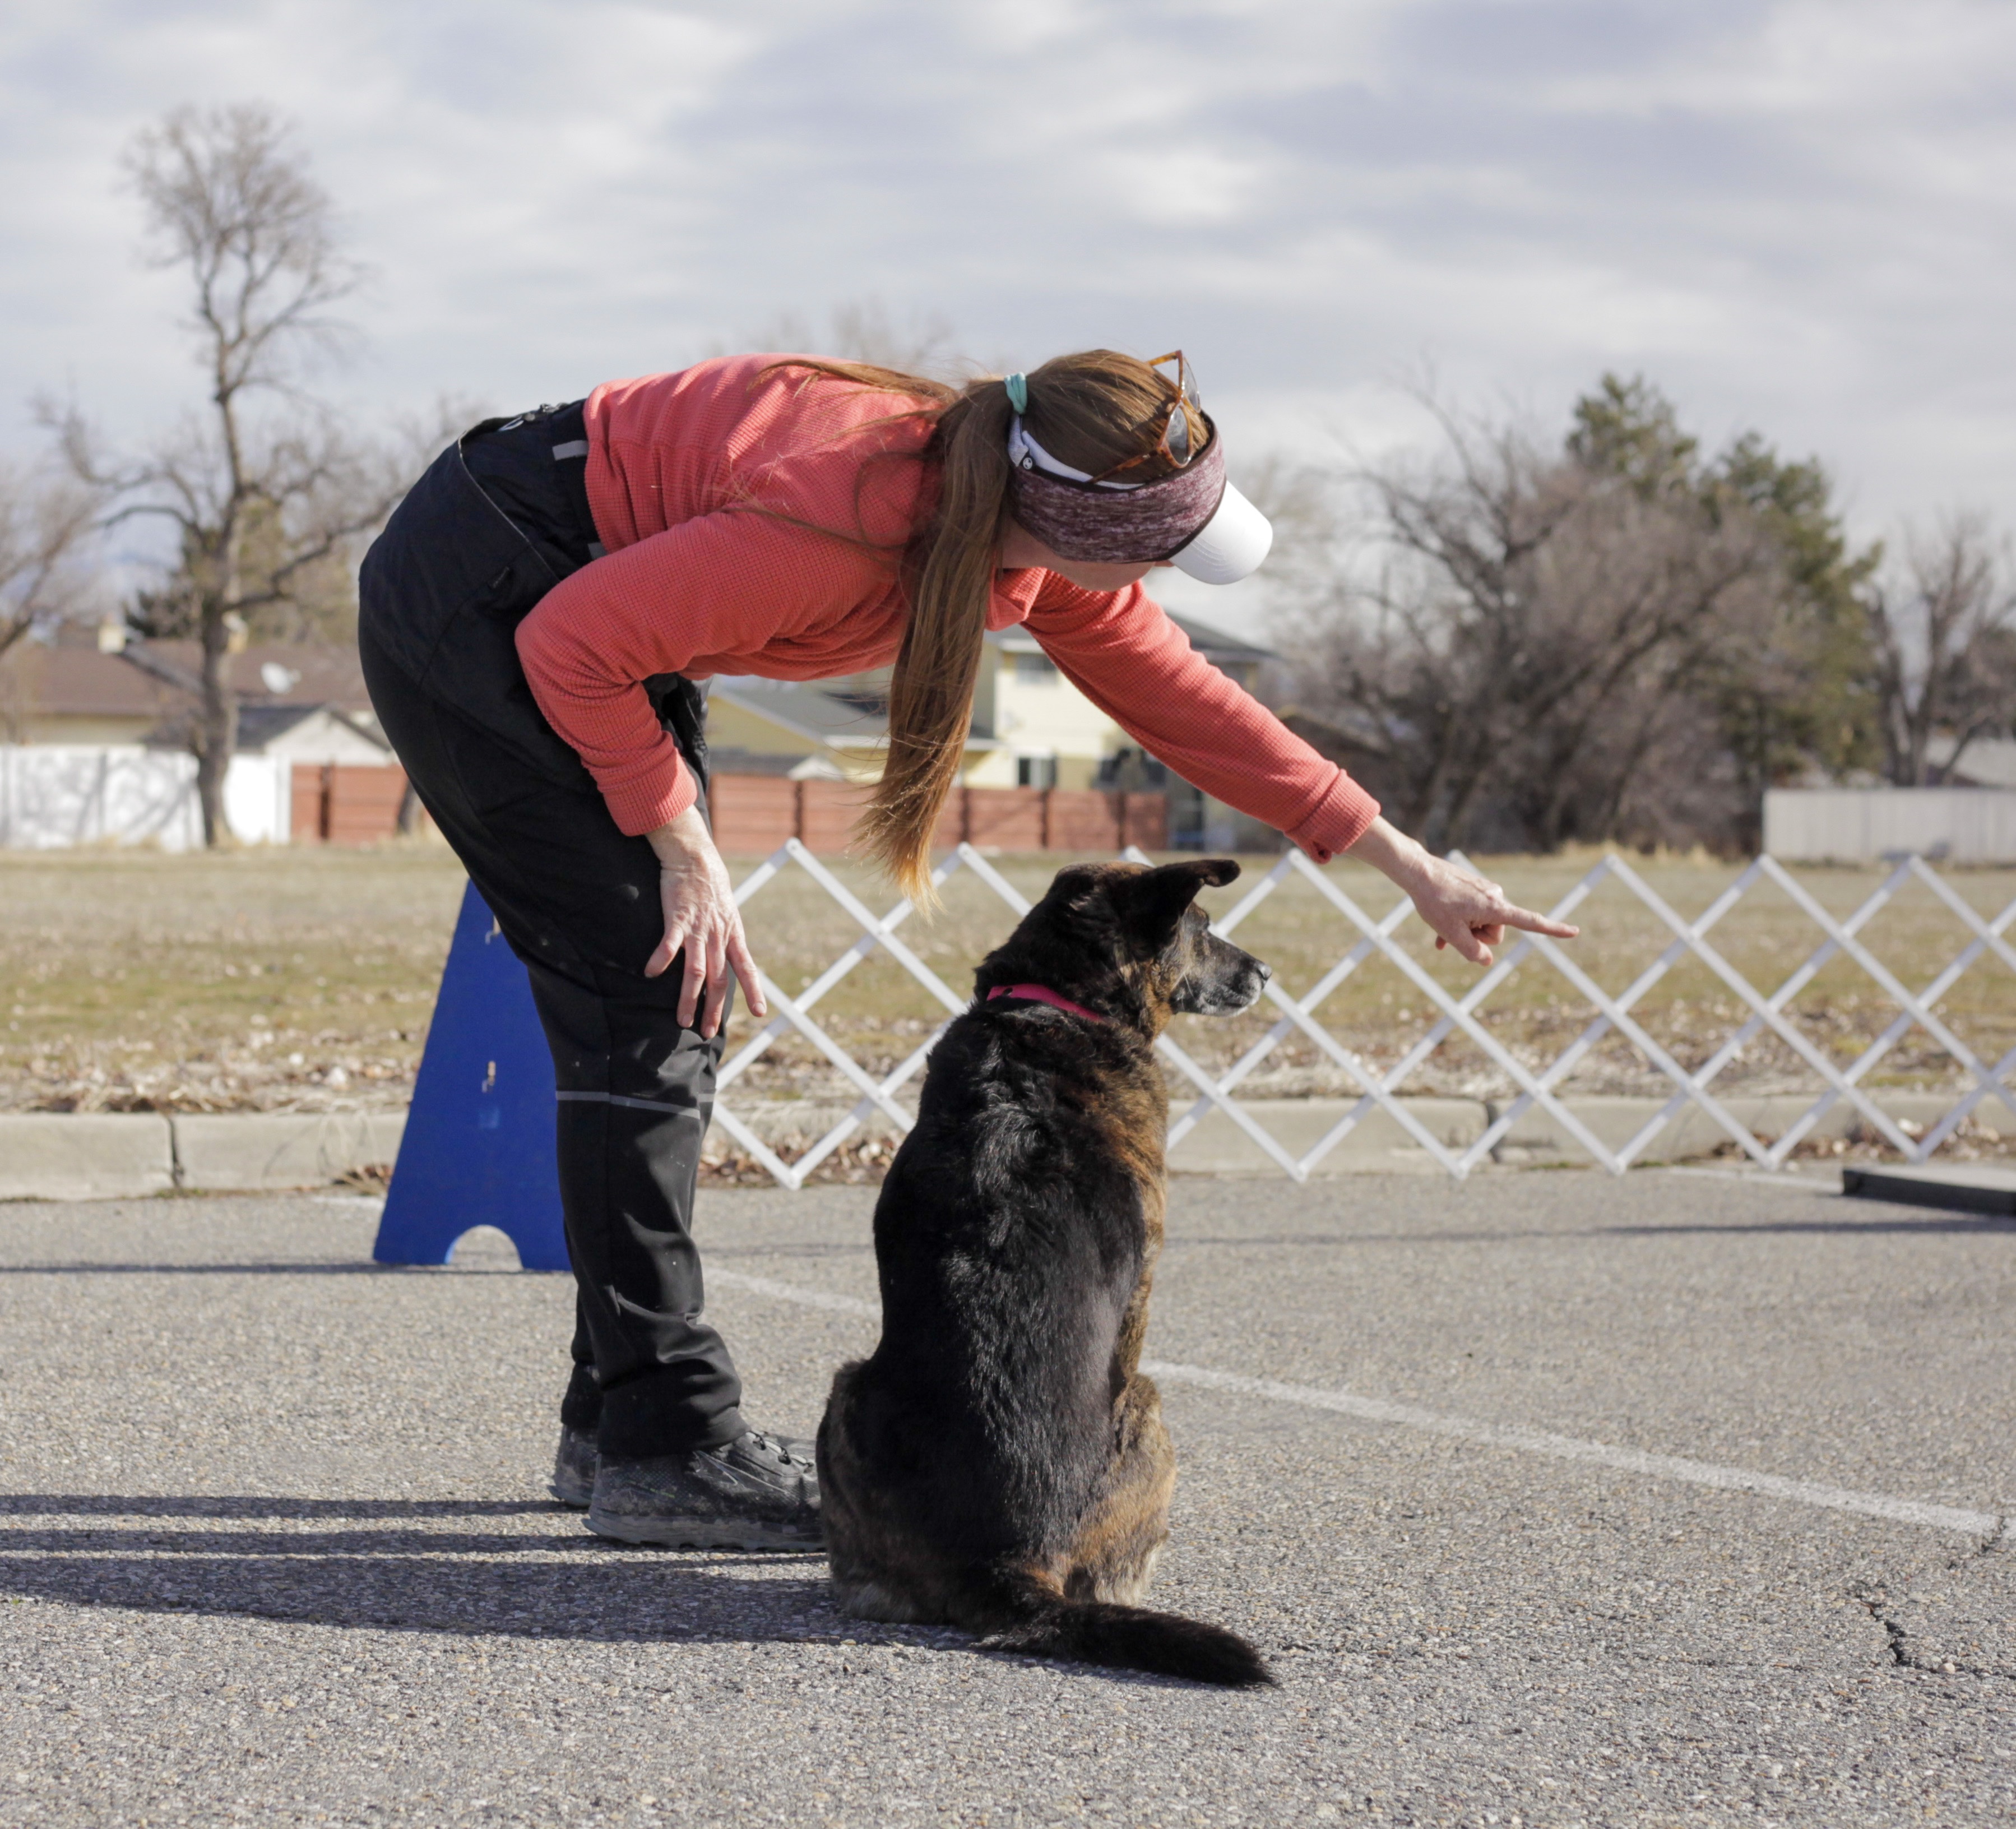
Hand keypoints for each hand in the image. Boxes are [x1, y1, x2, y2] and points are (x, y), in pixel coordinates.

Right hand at [642, 805, 768, 1037]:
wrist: (695, 856)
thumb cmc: (709, 885)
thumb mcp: (726, 912)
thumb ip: (724, 935)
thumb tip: (725, 955)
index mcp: (732, 935)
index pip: (746, 968)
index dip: (753, 990)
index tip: (759, 1013)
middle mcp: (718, 936)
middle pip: (719, 980)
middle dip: (714, 1009)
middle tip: (708, 1032)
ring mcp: (698, 929)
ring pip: (696, 971)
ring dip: (688, 998)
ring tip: (682, 1020)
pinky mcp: (677, 918)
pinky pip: (669, 944)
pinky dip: (661, 961)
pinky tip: (650, 974)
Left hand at [1344, 816, 1578, 966]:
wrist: (1418, 872)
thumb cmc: (1434, 901)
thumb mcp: (1450, 932)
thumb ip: (1471, 951)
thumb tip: (1487, 961)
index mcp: (1495, 908)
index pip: (1530, 922)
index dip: (1553, 930)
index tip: (1575, 932)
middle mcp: (1496, 897)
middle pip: (1495, 933)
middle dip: (1474, 937)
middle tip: (1450, 931)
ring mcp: (1486, 892)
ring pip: (1481, 924)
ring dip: (1463, 930)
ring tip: (1440, 927)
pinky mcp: (1475, 889)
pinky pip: (1473, 914)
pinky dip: (1460, 922)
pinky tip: (1439, 927)